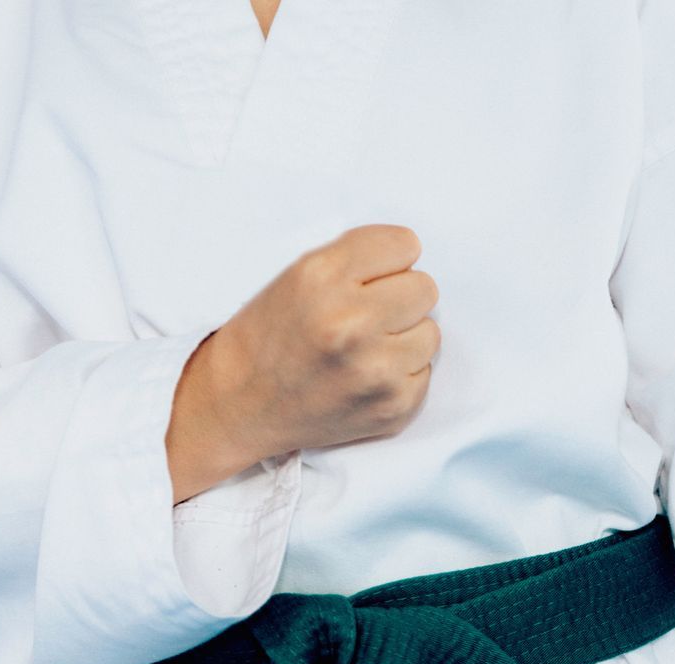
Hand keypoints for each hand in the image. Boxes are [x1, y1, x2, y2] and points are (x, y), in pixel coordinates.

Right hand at [167, 225, 441, 501]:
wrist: (242, 403)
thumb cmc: (273, 333)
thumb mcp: (299, 274)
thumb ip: (358, 256)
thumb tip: (413, 254)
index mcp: (323, 277)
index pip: (405, 245)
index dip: (388, 261)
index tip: (369, 277)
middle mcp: (351, 324)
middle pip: (426, 288)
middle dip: (400, 298)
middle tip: (367, 315)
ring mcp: (376, 371)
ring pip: (431, 332)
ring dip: (405, 337)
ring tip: (365, 348)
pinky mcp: (394, 407)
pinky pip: (426, 371)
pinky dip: (402, 373)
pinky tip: (365, 377)